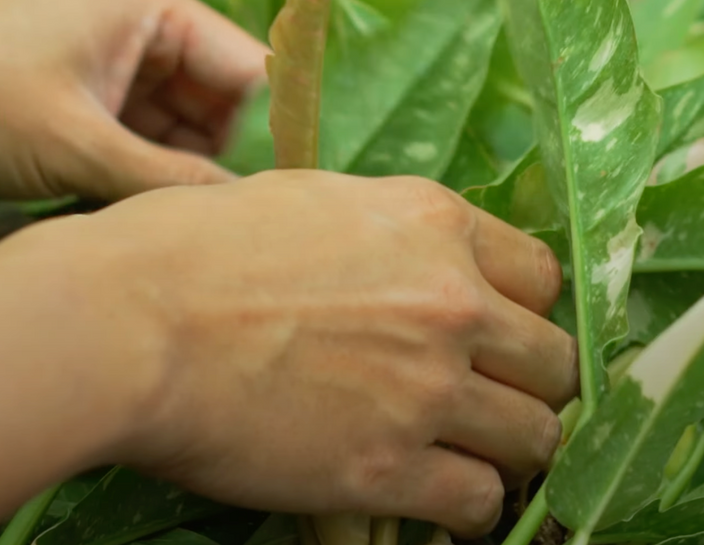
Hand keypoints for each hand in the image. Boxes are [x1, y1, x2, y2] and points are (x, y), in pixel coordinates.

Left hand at [0, 0, 267, 200]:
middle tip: (242, 209)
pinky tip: (159, 202)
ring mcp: (117, 51)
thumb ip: (166, 177)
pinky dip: (153, 161)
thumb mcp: (75, 147)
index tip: (295, 181)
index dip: (274, 123)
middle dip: (228, 149)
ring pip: (185, 114)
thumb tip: (243, 205)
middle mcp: (144, 19)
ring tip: (199, 213)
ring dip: (190, 161)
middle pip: (220, 91)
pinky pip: (147, 123)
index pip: (244, 64)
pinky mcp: (93, 84)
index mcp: (150, 4)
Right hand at [46, 173, 576, 535]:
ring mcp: (427, 386)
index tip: (511, 338)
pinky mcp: (387, 466)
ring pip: (535, 436)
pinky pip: (477, 502)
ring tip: (485, 459)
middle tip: (506, 403)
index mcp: (438, 223)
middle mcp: (453, 300)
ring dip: (516, 452)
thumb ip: (395, 232)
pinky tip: (447, 503)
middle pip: (554, 361)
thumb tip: (417, 257)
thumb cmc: (210, 245)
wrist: (140, 318)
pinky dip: (472, 509)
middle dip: (538, 387)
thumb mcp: (325, 202)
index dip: (532, 313)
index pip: (544, 276)